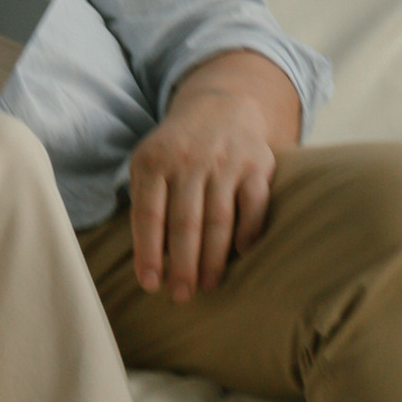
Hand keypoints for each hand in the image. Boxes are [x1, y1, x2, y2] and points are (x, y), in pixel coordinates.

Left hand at [126, 54, 299, 298]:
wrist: (221, 106)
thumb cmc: (176, 149)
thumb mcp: (149, 162)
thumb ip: (145, 202)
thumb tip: (147, 259)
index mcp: (154, 160)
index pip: (149, 214)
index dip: (148, 253)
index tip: (150, 285)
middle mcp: (189, 160)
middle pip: (185, 222)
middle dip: (182, 265)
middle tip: (181, 296)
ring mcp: (225, 162)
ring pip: (219, 219)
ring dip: (213, 258)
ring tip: (207, 285)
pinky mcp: (257, 165)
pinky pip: (255, 204)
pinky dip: (249, 231)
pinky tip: (242, 254)